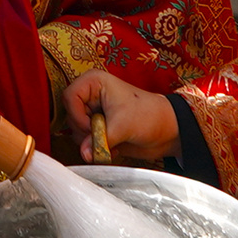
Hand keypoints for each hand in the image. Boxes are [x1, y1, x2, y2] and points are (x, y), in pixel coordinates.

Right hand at [61, 68, 178, 165]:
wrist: (168, 132)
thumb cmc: (149, 116)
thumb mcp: (123, 125)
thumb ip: (100, 140)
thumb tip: (83, 154)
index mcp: (94, 82)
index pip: (69, 97)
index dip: (77, 116)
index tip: (92, 127)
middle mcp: (91, 96)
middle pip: (70, 116)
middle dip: (85, 132)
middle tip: (104, 136)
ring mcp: (94, 113)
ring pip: (76, 131)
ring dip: (91, 143)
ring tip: (112, 143)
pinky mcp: (99, 129)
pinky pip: (86, 142)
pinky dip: (96, 148)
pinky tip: (113, 148)